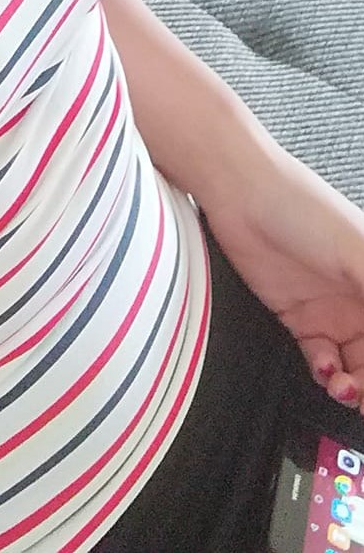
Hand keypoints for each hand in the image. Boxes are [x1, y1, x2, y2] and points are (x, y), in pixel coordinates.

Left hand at [199, 142, 363, 413]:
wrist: (239, 193)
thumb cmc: (303, 207)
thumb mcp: (357, 251)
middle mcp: (359, 297)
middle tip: (362, 397)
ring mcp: (330, 308)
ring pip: (353, 365)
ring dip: (353, 386)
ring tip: (342, 387)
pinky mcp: (298, 316)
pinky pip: (320, 359)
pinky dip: (325, 373)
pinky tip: (323, 369)